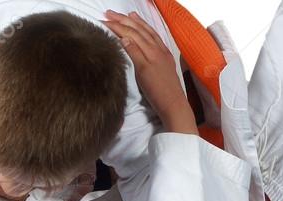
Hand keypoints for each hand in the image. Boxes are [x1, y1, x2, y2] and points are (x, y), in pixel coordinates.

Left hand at [102, 9, 196, 133]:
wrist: (174, 104)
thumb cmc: (167, 92)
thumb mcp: (162, 71)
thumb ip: (154, 59)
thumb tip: (142, 54)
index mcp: (164, 51)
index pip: (149, 31)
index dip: (137, 21)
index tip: (127, 15)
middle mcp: (159, 51)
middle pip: (140, 30)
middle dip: (124, 19)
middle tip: (110, 13)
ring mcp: (153, 58)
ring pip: (136, 36)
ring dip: (121, 26)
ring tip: (108, 19)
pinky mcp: (146, 68)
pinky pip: (135, 51)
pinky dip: (127, 42)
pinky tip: (118, 36)